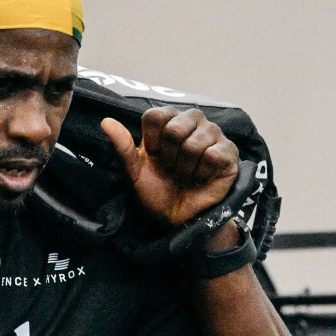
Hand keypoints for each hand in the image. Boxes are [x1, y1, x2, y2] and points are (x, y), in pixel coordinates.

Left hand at [101, 106, 238, 228]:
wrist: (178, 219)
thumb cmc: (156, 192)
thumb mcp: (134, 173)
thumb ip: (122, 147)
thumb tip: (105, 121)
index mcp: (167, 120)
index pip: (154, 116)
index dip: (151, 143)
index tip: (154, 158)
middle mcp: (191, 121)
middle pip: (174, 129)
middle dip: (169, 159)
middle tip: (172, 171)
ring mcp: (213, 133)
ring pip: (194, 144)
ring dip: (185, 170)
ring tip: (186, 177)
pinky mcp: (229, 151)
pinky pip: (213, 156)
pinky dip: (202, 175)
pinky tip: (202, 179)